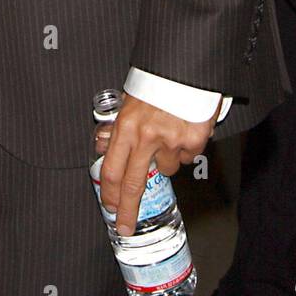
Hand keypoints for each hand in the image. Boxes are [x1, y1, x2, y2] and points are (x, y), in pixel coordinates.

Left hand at [98, 92, 221, 235]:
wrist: (185, 70)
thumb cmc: (156, 83)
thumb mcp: (129, 101)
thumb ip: (117, 126)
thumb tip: (101, 145)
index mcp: (126, 126)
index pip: (112, 169)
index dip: (109, 193)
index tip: (109, 207)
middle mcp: (147, 137)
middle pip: (133, 184)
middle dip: (128, 209)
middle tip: (125, 225)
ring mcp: (171, 141)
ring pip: (166, 168)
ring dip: (164, 159)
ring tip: (166, 134)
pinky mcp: (194, 142)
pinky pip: (186, 156)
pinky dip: (185, 148)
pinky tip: (183, 128)